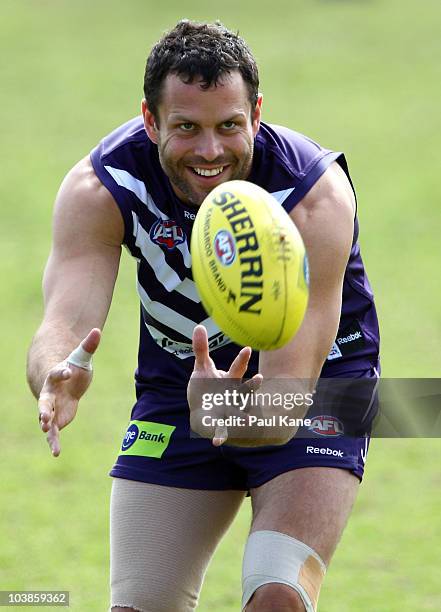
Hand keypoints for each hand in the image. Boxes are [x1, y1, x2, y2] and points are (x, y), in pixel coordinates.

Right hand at [38, 328, 100, 455]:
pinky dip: (54, 441)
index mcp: (56, 375)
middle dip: (43, 409)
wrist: (59, 378)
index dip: (61, 372)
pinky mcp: (56, 418)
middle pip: (44, 401)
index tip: (66, 371)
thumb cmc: (70, 365)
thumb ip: (89, 344)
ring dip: (47, 426)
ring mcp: (51, 406)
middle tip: (43, 416)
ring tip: (47, 433)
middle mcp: (49, 392)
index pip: (57, 373)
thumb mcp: (81, 355)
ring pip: (46, 418)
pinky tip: (56, 452)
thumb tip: (97, 329)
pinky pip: (53, 432)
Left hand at [187, 325, 262, 446]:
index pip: (237, 368)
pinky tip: (216, 443)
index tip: (247, 348)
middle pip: (243, 390)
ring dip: (242, 417)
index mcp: (229, 380)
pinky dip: (219, 436)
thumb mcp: (202, 367)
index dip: (242, 358)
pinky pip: (221, 431)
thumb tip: (199, 326)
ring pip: (238, 412)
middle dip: (250, 386)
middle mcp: (233, 396)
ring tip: (248, 422)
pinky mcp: (220, 424)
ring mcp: (228, 410)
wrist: (205, 409)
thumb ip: (200, 348)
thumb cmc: (206, 386)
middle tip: (259, 379)